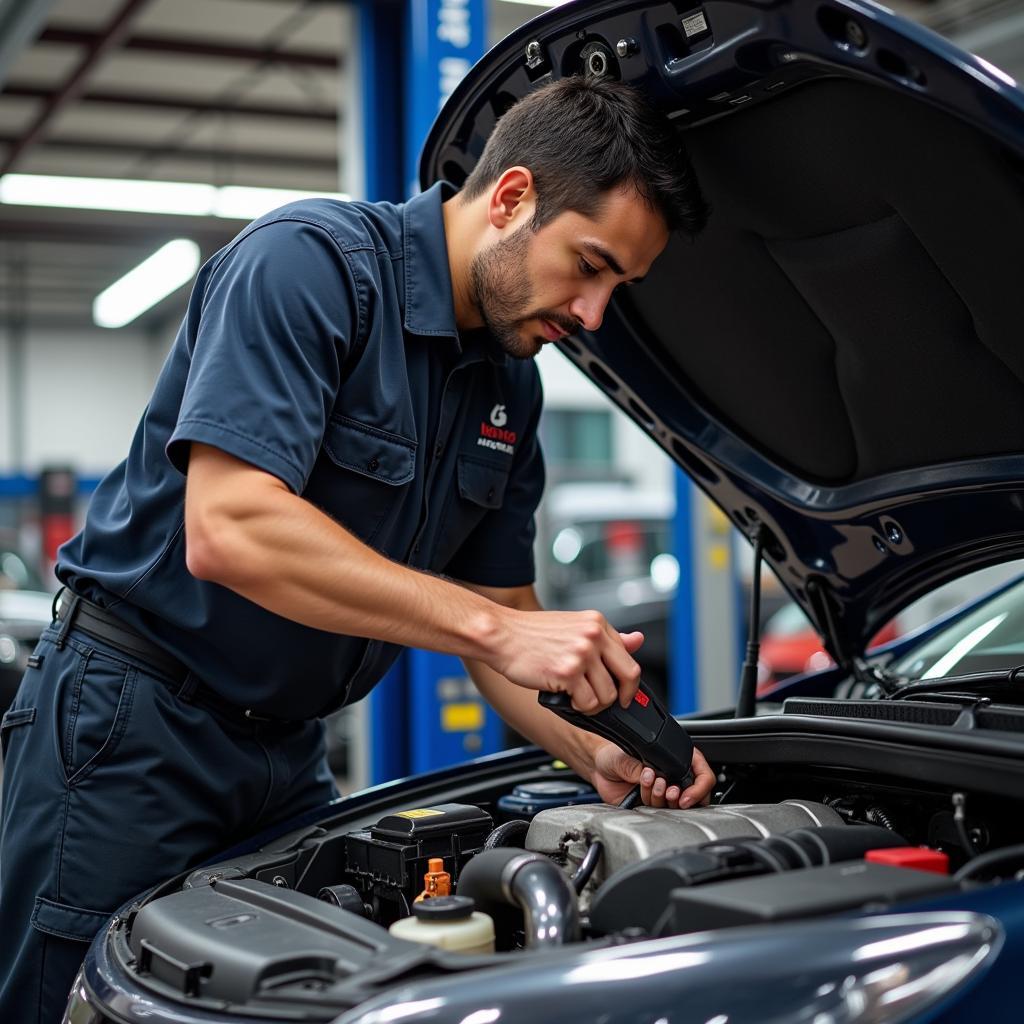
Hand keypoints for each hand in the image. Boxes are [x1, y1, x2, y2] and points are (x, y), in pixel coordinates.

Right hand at [487, 606, 643, 713]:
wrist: (500, 634)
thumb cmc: (530, 633)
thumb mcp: (573, 626)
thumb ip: (606, 637)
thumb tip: (637, 640)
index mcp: (597, 623)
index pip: (629, 657)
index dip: (628, 681)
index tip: (623, 692)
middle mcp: (593, 636)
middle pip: (628, 677)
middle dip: (621, 697)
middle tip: (610, 704)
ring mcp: (582, 654)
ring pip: (607, 695)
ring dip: (593, 703)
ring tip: (575, 696)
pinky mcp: (568, 672)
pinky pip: (587, 703)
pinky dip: (578, 707)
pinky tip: (565, 696)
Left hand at [591, 740, 715, 808]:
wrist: (600, 767)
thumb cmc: (615, 754)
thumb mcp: (629, 755)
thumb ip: (642, 767)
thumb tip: (653, 776)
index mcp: (677, 758)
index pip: (702, 774)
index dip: (698, 788)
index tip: (684, 795)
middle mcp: (673, 776)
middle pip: (695, 795)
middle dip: (684, 797)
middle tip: (670, 794)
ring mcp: (663, 791)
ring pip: (675, 805)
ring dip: (663, 797)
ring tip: (651, 784)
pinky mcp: (652, 803)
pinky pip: (658, 810)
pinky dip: (651, 802)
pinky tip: (641, 790)